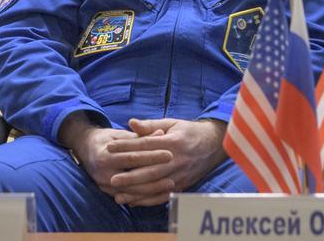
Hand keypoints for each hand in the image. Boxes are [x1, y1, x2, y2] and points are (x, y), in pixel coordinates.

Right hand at [67, 125, 165, 198]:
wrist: (85, 149)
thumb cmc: (106, 139)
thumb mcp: (120, 134)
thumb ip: (140, 136)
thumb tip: (160, 133)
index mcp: (105, 154)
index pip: (133, 157)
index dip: (152, 156)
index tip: (169, 154)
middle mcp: (103, 172)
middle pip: (133, 176)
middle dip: (155, 175)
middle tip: (173, 172)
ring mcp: (104, 185)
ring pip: (132, 190)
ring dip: (152, 189)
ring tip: (171, 184)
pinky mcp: (108, 192)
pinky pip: (129, 197)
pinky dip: (145, 197)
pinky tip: (159, 193)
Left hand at [105, 118, 225, 206]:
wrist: (214, 145)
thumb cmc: (189, 131)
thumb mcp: (172, 123)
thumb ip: (151, 124)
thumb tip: (131, 123)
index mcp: (172, 142)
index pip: (145, 145)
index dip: (126, 146)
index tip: (109, 146)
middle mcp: (176, 160)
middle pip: (150, 170)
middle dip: (130, 176)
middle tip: (112, 179)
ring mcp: (180, 175)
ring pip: (155, 186)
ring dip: (136, 192)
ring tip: (118, 194)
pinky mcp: (182, 186)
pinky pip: (163, 196)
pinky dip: (147, 201)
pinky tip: (133, 201)